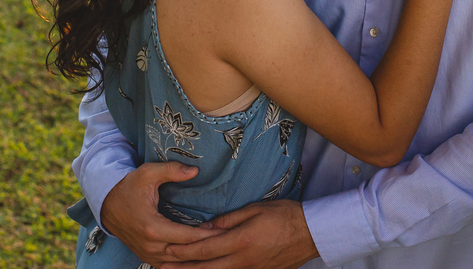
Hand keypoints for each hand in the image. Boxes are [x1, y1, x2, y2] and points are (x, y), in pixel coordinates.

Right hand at [99, 162, 222, 264]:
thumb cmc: (128, 187)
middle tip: (228, 240)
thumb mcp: (147, 173)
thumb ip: (171, 171)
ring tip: (218, 248)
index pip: (188, 237)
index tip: (225, 229)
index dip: (208, 235)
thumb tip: (195, 171)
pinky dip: (185, 262)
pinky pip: (170, 266)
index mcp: (152, 228)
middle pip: (187, 254)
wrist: (107, 205)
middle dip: (208, 248)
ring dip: (198, 257)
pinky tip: (200, 255)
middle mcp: (151, 246)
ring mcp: (148, 255)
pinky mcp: (147, 258)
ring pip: (179, 264)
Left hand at [162, 200, 318, 268]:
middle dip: (182, 268)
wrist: (311, 234)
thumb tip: (206, 227)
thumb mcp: (255, 210)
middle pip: (205, 268)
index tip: (167, 250)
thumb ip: (228, 220)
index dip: (183, 251)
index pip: (204, 250)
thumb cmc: (284, 216)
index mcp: (240, 242)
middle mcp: (242, 260)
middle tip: (161, 266)